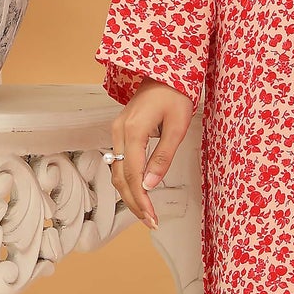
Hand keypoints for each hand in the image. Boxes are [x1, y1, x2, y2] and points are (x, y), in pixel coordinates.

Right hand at [109, 81, 193, 229]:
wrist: (165, 71)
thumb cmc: (176, 95)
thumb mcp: (177, 126)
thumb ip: (163, 157)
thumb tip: (150, 186)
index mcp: (133, 131)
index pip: (132, 174)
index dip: (141, 199)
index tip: (152, 218)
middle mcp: (119, 132)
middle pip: (120, 177)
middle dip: (134, 202)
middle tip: (151, 222)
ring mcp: (117, 131)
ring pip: (116, 172)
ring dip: (129, 194)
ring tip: (146, 213)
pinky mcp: (120, 132)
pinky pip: (119, 162)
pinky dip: (127, 181)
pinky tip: (139, 192)